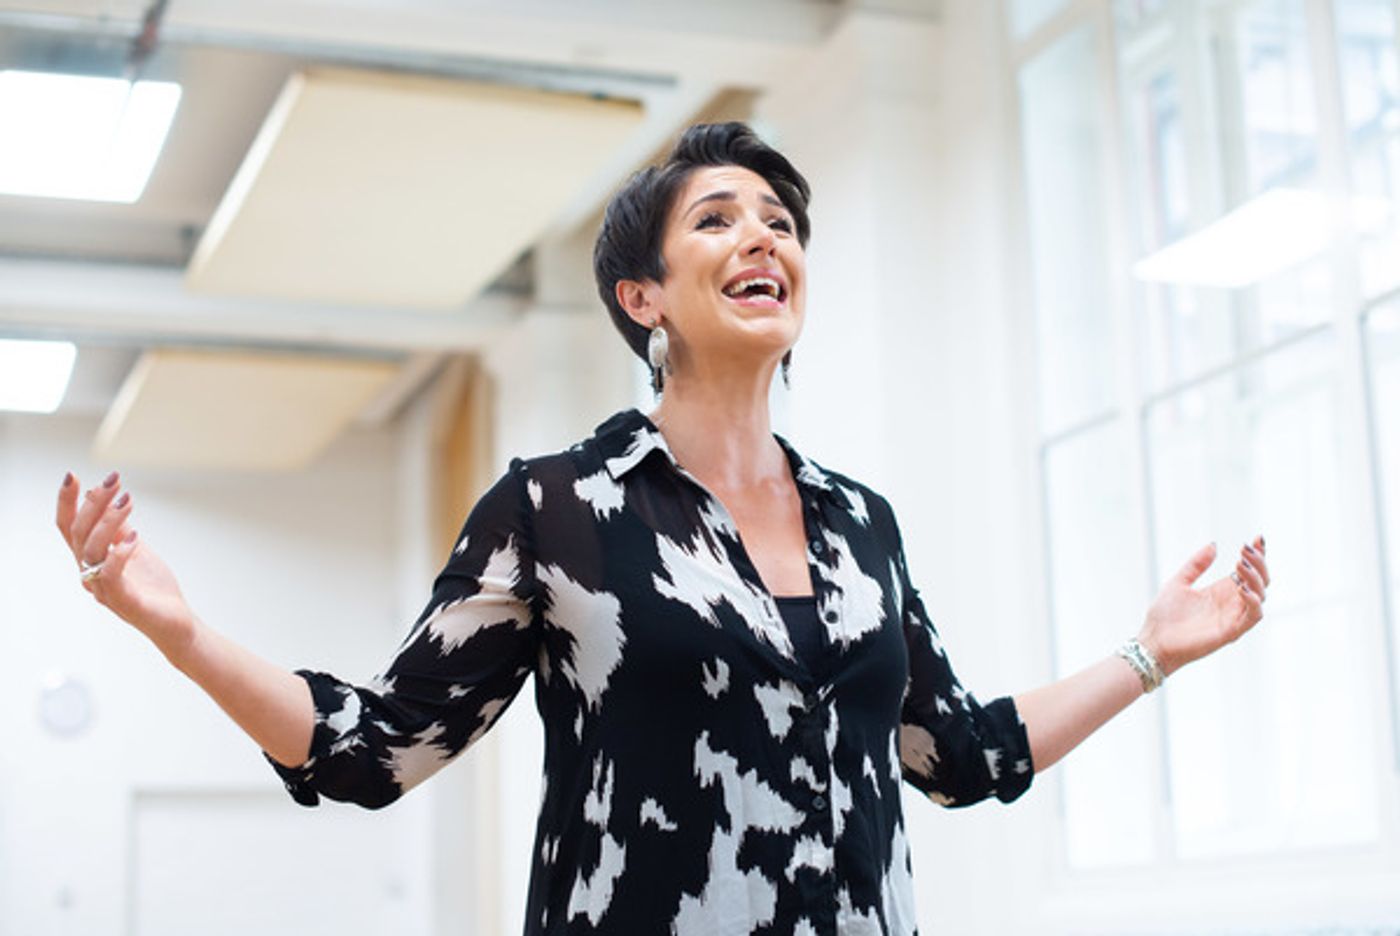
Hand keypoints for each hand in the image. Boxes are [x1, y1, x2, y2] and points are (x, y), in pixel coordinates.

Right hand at [56, 471, 196, 655]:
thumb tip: (109, 498)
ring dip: (109, 520)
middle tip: (114, 480)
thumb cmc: (152, 587)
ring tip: (128, 500)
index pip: (68, 528)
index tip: (72, 475)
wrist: (175, 622)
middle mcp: (91, 574)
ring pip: (91, 550)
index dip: (66, 502)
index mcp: (92, 560)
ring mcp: (104, 589)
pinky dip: (119, 554)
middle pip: (78, 533)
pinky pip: (110, 576)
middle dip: (93, 503)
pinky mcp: (123, 602)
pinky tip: (134, 537)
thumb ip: (120, 528)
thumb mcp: (135, 548)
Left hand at [1138, 536, 1268, 676]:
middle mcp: (1231, 603)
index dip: (1257, 555)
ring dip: (1256, 578)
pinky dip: (1253, 600)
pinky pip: (1253, 616)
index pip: (1248, 571)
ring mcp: (1233, 617)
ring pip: (1261, 595)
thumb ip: (1196, 564)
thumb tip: (1214, 545)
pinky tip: (1242, 588)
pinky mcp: (1231, 632)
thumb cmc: (1164, 615)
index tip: (1256, 539)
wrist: (1153, 641)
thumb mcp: (1179, 582)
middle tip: (1245, 549)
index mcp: (1221, 591)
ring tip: (1240, 564)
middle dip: (1258, 562)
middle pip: (1260, 581)